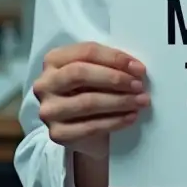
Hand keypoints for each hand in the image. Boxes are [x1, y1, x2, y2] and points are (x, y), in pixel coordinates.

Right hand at [33, 42, 148, 158]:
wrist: (83, 129)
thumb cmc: (92, 90)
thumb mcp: (96, 71)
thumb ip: (108, 64)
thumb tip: (135, 68)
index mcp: (53, 60)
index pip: (86, 52)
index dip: (114, 58)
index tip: (138, 67)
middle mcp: (45, 84)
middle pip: (81, 74)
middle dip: (114, 79)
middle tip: (139, 85)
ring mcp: (48, 110)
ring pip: (87, 102)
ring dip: (119, 101)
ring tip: (141, 101)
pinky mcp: (57, 134)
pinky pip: (90, 126)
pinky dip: (115, 121)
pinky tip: (131, 117)